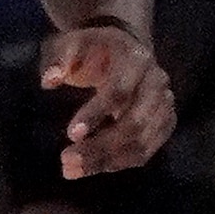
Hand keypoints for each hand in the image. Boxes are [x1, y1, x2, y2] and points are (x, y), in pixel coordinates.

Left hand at [37, 23, 173, 177]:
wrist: (124, 48)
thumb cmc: (92, 49)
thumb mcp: (70, 43)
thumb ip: (59, 58)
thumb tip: (49, 80)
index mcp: (136, 59)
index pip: (120, 91)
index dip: (96, 114)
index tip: (70, 134)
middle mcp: (157, 83)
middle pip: (134, 123)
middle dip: (100, 146)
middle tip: (67, 162)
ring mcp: (165, 105)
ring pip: (141, 141)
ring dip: (108, 160)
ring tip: (73, 170)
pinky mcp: (165, 123)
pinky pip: (147, 150)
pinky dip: (121, 162)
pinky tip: (95, 167)